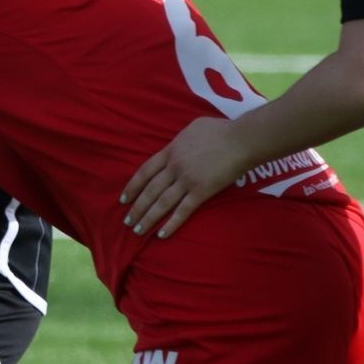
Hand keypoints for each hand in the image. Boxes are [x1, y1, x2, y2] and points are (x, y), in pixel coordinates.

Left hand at [120, 116, 251, 238]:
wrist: (240, 140)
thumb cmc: (219, 130)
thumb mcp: (191, 129)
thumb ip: (178, 141)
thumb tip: (174, 147)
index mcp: (170, 151)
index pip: (144, 172)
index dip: (132, 187)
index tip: (123, 199)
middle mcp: (174, 167)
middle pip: (150, 191)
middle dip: (137, 208)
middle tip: (126, 221)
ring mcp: (187, 180)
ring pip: (162, 203)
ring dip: (148, 218)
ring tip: (137, 230)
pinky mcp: (201, 192)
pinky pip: (183, 211)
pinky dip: (171, 224)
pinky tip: (161, 234)